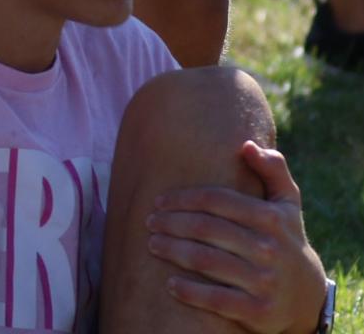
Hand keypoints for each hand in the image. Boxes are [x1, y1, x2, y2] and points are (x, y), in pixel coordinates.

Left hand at [147, 143, 327, 333]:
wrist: (307, 296)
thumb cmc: (284, 238)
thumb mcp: (287, 203)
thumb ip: (272, 169)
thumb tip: (246, 144)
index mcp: (270, 218)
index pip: (215, 200)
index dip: (182, 198)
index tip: (158, 201)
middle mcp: (268, 249)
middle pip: (205, 229)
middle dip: (171, 223)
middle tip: (149, 222)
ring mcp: (264, 282)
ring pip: (205, 261)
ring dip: (172, 250)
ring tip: (152, 244)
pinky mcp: (259, 311)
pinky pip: (217, 299)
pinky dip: (190, 292)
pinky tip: (169, 284)